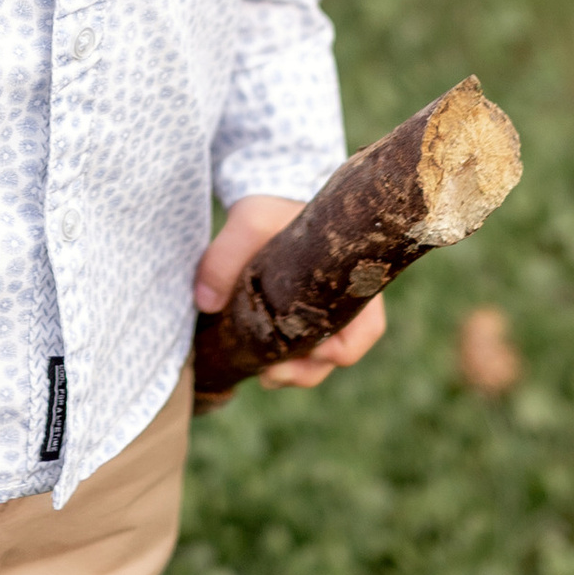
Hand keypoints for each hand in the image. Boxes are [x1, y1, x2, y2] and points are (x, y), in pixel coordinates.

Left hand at [195, 194, 387, 390]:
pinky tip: (260, 362)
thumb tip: (206, 302)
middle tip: (271, 376)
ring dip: (296, 372)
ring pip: (321, 357)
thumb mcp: (248, 223)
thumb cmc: (272, 208)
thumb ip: (224, 258)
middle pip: (341, 352)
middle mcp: (346, 300)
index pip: (367, 330)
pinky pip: (301, 347)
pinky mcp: (300, 315)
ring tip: (265, 376)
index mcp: (352, 277)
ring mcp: (324, 310)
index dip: (340, 351)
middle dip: (307, 370)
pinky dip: (285, 359)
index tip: (306, 351)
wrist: (268, 197)